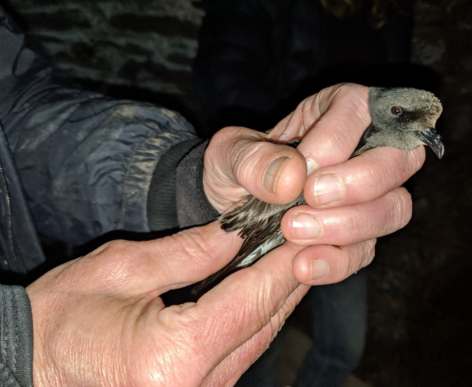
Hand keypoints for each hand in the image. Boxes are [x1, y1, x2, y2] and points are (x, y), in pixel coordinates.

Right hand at [27, 223, 307, 385]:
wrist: (32, 369)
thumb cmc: (61, 321)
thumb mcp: (121, 271)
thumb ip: (187, 253)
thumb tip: (238, 232)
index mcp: (178, 354)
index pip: (253, 298)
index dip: (286, 259)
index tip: (307, 226)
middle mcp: (201, 385)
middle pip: (267, 320)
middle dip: (292, 273)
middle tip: (312, 231)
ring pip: (262, 336)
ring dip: (280, 293)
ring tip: (296, 250)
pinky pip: (245, 349)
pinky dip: (260, 314)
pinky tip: (266, 285)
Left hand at [204, 83, 425, 284]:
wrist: (232, 210)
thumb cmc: (239, 167)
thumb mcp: (229, 153)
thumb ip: (252, 159)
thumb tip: (290, 177)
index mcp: (342, 108)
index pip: (360, 112)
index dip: (334, 143)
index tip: (301, 171)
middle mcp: (370, 148)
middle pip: (399, 160)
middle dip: (358, 184)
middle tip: (310, 198)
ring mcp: (373, 195)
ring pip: (393, 208)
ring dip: (348, 225)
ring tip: (296, 232)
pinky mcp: (362, 236)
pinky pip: (366, 250)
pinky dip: (336, 261)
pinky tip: (303, 265)